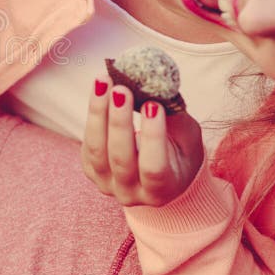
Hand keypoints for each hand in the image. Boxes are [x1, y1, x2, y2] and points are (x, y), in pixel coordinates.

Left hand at [81, 75, 203, 206]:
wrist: (161, 173)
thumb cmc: (179, 153)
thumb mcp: (187, 138)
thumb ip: (174, 117)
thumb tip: (158, 84)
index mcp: (162, 190)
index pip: (154, 168)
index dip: (152, 137)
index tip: (153, 105)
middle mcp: (131, 193)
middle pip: (120, 158)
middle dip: (119, 120)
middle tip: (121, 89)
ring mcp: (107, 183)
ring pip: (97, 149)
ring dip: (98, 112)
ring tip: (103, 81)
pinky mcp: (90, 170)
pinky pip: (87, 142)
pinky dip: (93, 114)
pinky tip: (100, 89)